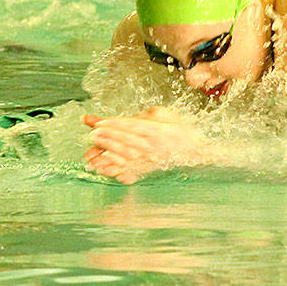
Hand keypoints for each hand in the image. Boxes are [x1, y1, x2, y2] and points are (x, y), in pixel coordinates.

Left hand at [82, 107, 210, 183]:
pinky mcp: (146, 169)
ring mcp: (149, 160)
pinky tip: (102, 167)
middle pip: (126, 141)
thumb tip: (126, 117)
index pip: (132, 126)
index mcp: (157, 131)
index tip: (99, 123)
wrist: (194, 153)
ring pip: (125, 157)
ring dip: (107, 154)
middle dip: (106, 138)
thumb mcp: (164, 115)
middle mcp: (153, 147)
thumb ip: (143, 115)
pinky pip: (128, 171)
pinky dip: (114, 170)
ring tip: (92, 151)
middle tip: (92, 134)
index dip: (114, 124)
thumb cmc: (179, 131)